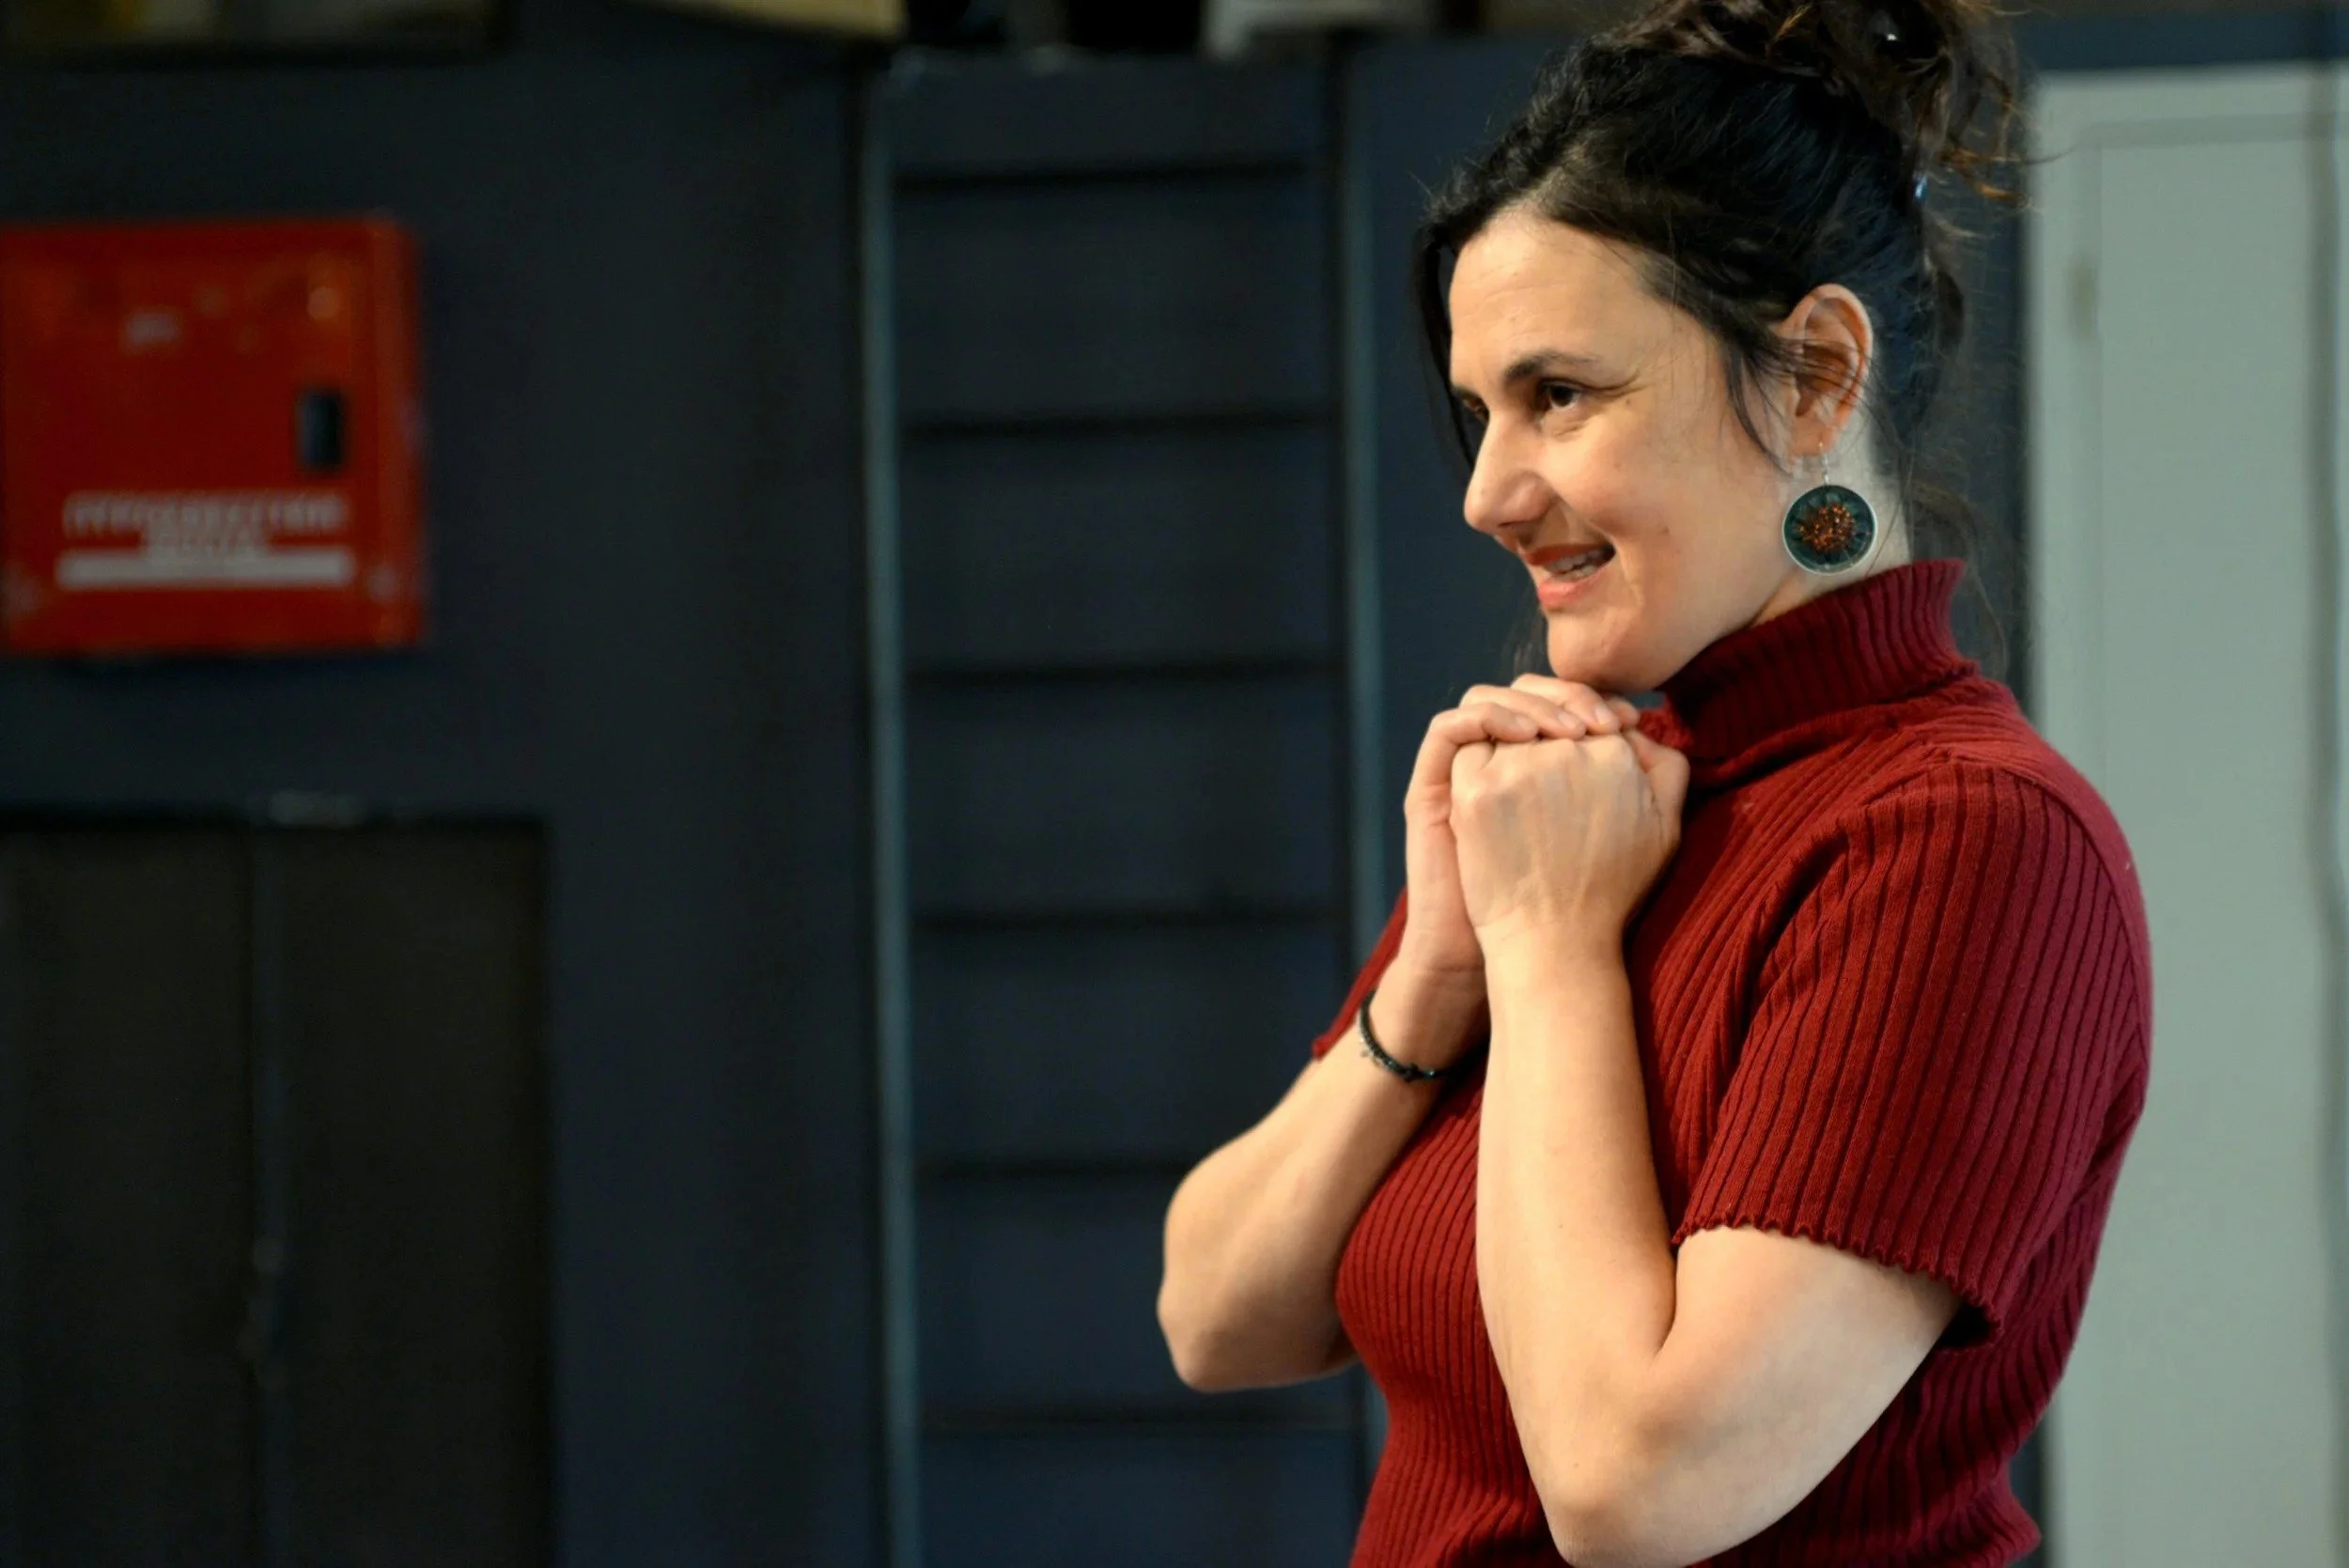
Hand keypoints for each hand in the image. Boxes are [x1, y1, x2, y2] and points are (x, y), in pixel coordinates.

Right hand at [1398, 676, 1640, 984]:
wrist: (1520, 951)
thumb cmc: (1580, 896)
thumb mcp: (1626, 832)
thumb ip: (1641, 781)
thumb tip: (1648, 727)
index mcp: (1538, 762)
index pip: (1558, 700)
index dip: (1593, 699)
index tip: (1632, 719)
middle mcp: (1499, 760)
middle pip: (1523, 690)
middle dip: (1567, 696)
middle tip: (1605, 722)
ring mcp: (1464, 771)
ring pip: (1486, 698)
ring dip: (1530, 705)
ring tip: (1570, 731)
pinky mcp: (1435, 786)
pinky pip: (1449, 728)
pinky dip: (1487, 720)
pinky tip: (1527, 739)